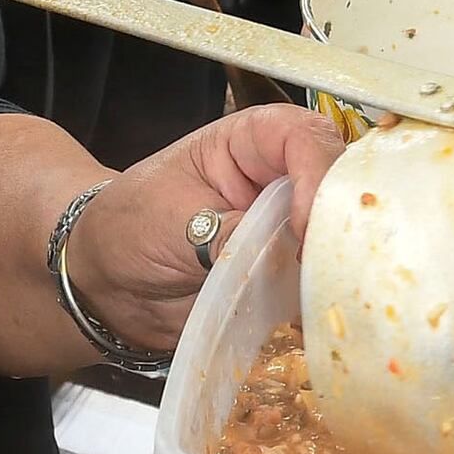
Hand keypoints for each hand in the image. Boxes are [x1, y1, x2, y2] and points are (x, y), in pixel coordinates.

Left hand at [59, 106, 343, 353]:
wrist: (110, 285)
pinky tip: (322, 314)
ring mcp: (292, 228)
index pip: (305, 138)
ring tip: (333, 293)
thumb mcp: (170, 222)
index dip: (317, 176)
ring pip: (341, 236)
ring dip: (341, 265)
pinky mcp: (292, 273)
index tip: (306, 226)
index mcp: (253, 141)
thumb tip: (282, 251)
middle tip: (333, 263)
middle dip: (344, 221)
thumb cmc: (130, 228)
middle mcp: (283, 180)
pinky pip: (323, 282)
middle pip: (341, 183)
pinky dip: (327, 298)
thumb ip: (227, 232)